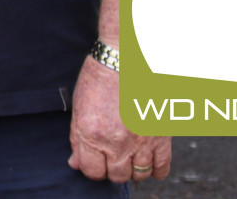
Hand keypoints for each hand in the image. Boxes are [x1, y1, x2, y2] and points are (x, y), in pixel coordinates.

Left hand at [69, 57, 169, 183]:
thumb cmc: (98, 80)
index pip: (92, 171)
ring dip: (132, 171)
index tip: (94, 162)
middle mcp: (117, 143)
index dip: (91, 169)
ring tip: (128, 159)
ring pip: (139, 174)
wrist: (124, 60)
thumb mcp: (79, 108)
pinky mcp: (160, 136)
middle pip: (116, 176)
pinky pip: (162, 166)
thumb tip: (75, 164)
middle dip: (111, 171)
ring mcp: (141, 141)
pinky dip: (156, 171)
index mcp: (93, 135)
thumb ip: (77, 139)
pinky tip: (149, 165)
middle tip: (110, 159)